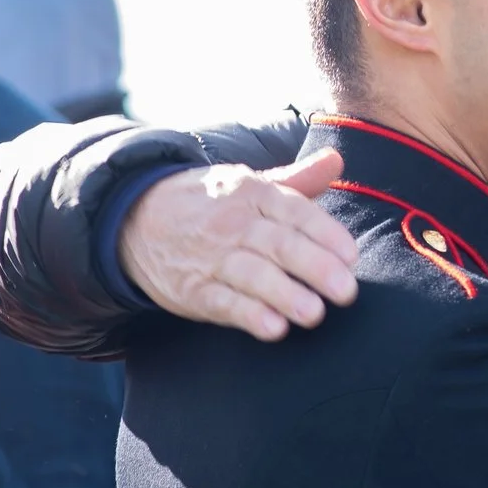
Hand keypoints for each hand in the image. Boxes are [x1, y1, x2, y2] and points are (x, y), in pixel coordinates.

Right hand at [116, 149, 357, 340]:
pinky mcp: (192, 290)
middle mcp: (234, 223)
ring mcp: (212, 257)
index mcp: (254, 193)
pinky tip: (273, 327)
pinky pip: (222, 302)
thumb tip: (337, 159)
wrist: (135, 218)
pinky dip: (248, 315)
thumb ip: (298, 179)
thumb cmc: (212, 204)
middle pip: (280, 244)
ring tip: (314, 314)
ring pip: (252, 275)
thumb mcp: (250, 183)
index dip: (326, 234)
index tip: (352, 256)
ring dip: (284, 295)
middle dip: (315, 268)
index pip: (296, 211)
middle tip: (346, 291)